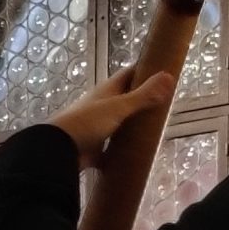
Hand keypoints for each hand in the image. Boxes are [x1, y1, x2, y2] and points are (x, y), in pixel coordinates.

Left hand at [48, 66, 177, 165]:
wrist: (59, 150)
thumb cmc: (88, 122)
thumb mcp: (119, 107)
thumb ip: (143, 95)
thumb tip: (170, 76)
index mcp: (106, 91)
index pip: (128, 74)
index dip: (145, 71)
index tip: (164, 72)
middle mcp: (101, 106)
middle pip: (125, 99)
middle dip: (142, 101)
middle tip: (165, 106)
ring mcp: (96, 128)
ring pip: (119, 124)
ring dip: (133, 127)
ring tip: (156, 131)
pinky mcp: (93, 149)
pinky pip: (110, 151)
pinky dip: (121, 153)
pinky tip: (136, 158)